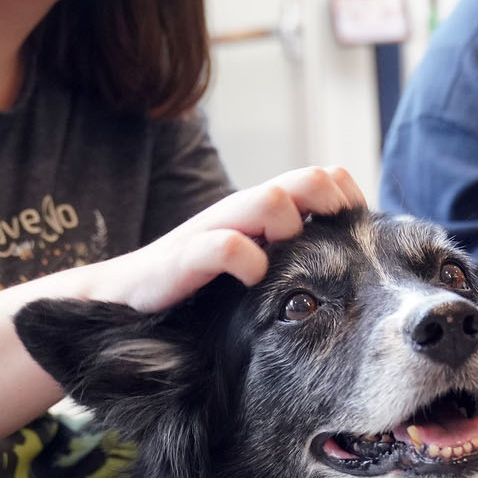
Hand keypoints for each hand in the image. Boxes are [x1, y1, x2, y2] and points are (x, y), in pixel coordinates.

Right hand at [88, 166, 364, 312]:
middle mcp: (243, 211)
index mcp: (262, 211)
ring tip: (284, 261)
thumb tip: (348, 271)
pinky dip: (246, 261)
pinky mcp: (184, 257)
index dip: (346, 198)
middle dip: (328, 205)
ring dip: (288, 229)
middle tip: (331, 244)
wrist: (122, 298)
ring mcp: (214, 229)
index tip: (355, 233)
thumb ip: (289, 255)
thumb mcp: (251, 264)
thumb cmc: (197, 284)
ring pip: (271, 201)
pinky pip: (226, 246)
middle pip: (306, 181)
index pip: (322, 179)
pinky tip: (251, 282)